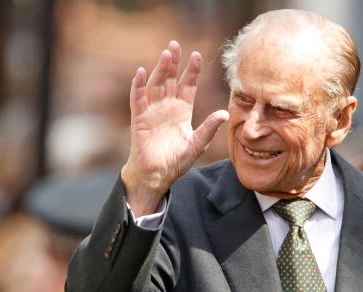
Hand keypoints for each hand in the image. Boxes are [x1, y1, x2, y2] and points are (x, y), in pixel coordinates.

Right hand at [122, 40, 228, 215]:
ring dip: (159, 70)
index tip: (196, 55)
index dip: (191, 70)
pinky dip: (137, 85)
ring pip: (155, 85)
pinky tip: (140, 72)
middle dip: (173, 63)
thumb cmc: (176, 161)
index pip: (187, 85)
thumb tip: (224, 113)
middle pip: (170, 79)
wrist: (157, 176)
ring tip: (165, 55)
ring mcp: (152, 111)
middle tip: (175, 45)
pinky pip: (137, 99)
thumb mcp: (197, 144)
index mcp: (182, 110)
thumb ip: (209, 128)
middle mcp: (166, 107)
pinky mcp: (139, 119)